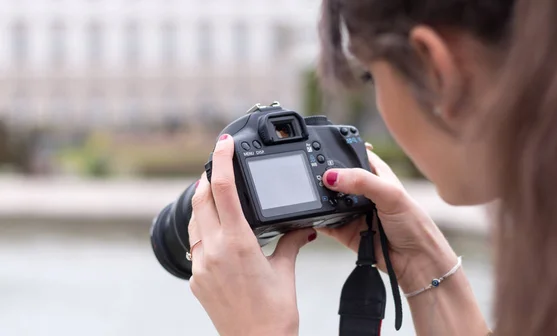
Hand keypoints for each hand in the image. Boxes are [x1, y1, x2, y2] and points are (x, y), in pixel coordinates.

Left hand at [188, 134, 315, 335]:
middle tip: (218, 165)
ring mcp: (200, 267)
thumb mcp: (285, 271)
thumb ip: (292, 242)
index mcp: (237, 243)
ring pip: (194, 221)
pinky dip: (203, 231)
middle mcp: (213, 251)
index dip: (221, 160)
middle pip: (201, 199)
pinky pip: (194, 245)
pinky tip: (217, 233)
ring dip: (202, 203)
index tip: (223, 143)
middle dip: (207, 177)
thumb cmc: (275, 314)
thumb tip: (303, 228)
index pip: (222, 189)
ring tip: (217, 196)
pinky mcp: (196, 280)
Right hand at [319, 148, 457, 292]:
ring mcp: (352, 211)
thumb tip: (332, 176)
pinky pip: (324, 221)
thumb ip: (362, 181)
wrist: (415, 262)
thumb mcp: (391, 194)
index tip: (320, 150)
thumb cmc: (414, 225)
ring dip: (319, 198)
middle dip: (324, 176)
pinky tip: (311, 215)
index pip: (353, 155)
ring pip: (327, 199)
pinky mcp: (344, 230)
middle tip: (314, 176)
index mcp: (376, 174)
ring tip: (312, 195)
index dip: (339, 151)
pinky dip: (316, 218)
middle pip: (336, 177)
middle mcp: (362, 191)